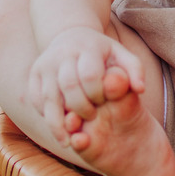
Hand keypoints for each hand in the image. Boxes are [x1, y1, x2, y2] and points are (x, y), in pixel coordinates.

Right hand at [27, 26, 144, 143]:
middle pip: (68, 86)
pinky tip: (56, 126)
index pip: (90, 75)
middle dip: (79, 108)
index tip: (102, 102)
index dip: (97, 94)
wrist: (70, 34)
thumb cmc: (102, 53)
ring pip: (48, 97)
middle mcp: (63, 53)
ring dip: (57, 122)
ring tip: (67, 141)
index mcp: (88, 47)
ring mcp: (45, 63)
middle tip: (89, 117)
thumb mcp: (122, 56)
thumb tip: (140, 89)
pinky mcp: (34, 73)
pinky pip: (36, 99)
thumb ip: (135, 71)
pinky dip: (45, 115)